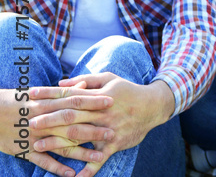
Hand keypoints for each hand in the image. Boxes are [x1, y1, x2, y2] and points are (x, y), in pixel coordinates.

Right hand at [1, 87, 110, 176]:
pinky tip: (72, 174)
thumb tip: (84, 86)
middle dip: (93, 129)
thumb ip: (63, 92)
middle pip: (72, 124)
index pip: (74, 100)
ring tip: (99, 157)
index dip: (93, 101)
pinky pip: (42, 161)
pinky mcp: (24, 149)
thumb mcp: (39, 93)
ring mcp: (34, 136)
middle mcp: (42, 119)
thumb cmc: (16, 102)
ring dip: (81, 152)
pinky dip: (57, 167)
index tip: (112, 102)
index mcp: (47, 103)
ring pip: (61, 145)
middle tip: (112, 132)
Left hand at [29, 75, 173, 176]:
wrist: (154, 106)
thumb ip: (86, 80)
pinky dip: (88, 169)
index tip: (32, 96)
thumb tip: (62, 83)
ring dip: (58, 142)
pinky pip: (99, 159)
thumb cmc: (128, 91)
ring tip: (39, 146)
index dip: (51, 95)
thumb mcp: (110, 79)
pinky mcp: (114, 144)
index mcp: (99, 96)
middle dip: (50, 120)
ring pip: (80, 137)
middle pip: (72, 116)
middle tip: (31, 123)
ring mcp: (108, 129)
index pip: (71, 95)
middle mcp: (102, 113)